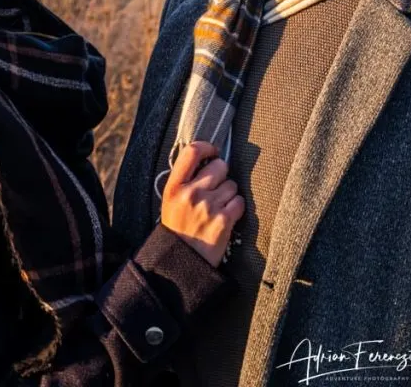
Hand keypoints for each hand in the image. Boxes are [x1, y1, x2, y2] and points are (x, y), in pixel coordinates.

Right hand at [160, 140, 244, 267]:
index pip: (192, 152)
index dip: (207, 147)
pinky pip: (240, 202)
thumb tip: (207, 159)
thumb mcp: (170, 200)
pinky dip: (236, 208)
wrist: (181, 263)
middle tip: (216, 187)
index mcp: (174, 186)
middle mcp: (191, 193)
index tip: (213, 151)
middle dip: (222, 175)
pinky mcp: (223, 221)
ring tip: (218, 206)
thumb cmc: (177, 227)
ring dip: (229, 193)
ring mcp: (208, 207)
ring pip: (232, 185)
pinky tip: (226, 216)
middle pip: (220, 166)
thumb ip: (184, 179)